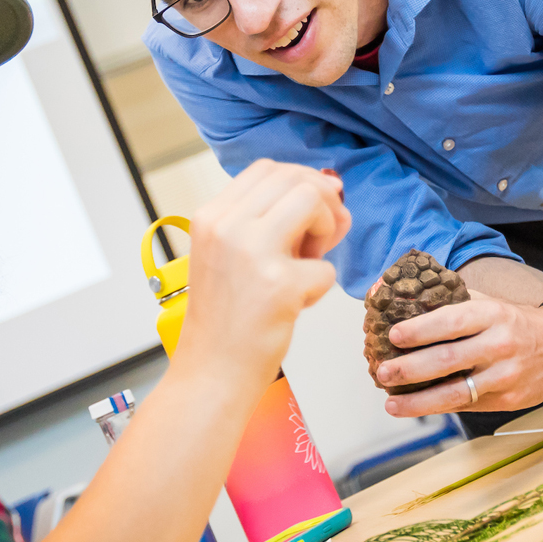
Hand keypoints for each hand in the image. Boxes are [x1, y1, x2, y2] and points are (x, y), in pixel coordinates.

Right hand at [177, 159, 350, 385]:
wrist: (210, 373)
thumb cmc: (225, 320)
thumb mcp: (230, 256)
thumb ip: (272, 222)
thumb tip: (333, 192)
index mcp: (209, 216)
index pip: (267, 169)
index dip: (300, 182)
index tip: (310, 211)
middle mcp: (226, 227)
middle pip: (296, 180)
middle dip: (323, 203)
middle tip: (321, 239)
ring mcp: (251, 253)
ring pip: (313, 200)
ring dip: (327, 229)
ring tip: (309, 264)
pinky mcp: (279, 285)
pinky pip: (326, 266)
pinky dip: (320, 286)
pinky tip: (296, 305)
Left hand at [377, 293, 542, 417]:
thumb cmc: (513, 321)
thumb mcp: (487, 302)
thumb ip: (448, 301)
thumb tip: (396, 297)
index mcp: (492, 314)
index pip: (451, 322)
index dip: (420, 330)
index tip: (393, 336)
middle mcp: (500, 345)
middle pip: (448, 360)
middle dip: (409, 369)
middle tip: (383, 371)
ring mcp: (506, 376)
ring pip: (456, 393)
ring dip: (419, 402)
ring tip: (392, 403)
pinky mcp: (509, 400)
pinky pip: (467, 405)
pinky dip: (439, 408)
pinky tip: (417, 407)